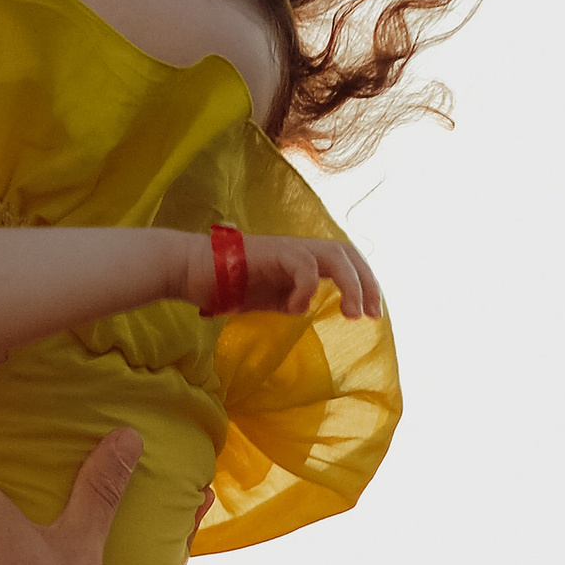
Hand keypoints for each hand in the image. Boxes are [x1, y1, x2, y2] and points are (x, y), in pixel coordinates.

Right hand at [186, 233, 384, 321]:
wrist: (191, 270)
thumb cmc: (226, 285)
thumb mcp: (270, 298)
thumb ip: (292, 300)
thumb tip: (307, 311)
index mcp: (302, 259)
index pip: (345, 262)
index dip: (364, 284)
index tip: (372, 315)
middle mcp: (299, 249)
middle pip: (348, 253)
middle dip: (367, 283)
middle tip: (373, 316)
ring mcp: (285, 248)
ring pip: (333, 255)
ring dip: (351, 285)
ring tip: (353, 315)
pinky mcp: (272, 252)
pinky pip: (304, 266)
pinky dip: (307, 288)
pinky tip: (295, 308)